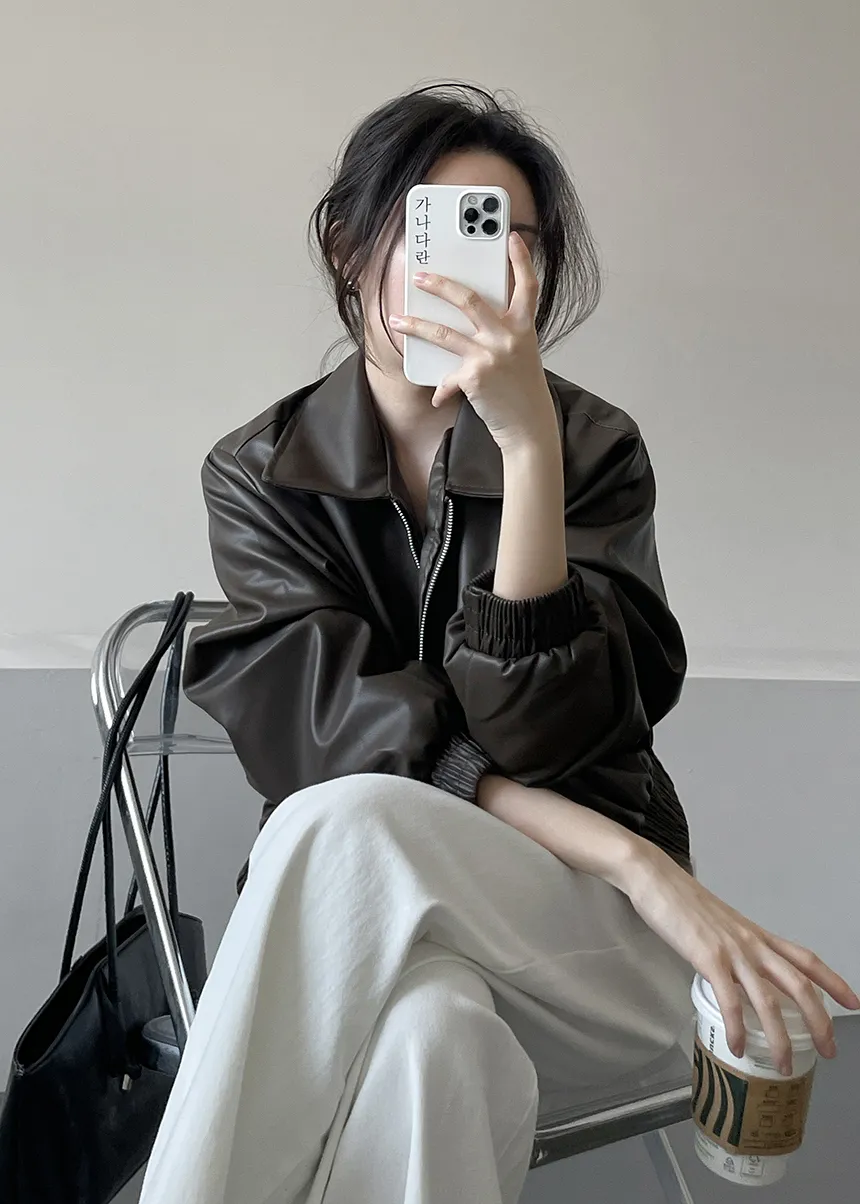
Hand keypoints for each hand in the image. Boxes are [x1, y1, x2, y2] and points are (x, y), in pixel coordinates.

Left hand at [388, 232, 556, 451]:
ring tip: (398, 320)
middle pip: (470, 300)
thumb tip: (468, 320)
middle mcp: (508, 336)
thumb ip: (502, 332)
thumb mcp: (520, 353)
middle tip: (420, 276)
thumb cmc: (522, 388)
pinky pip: (447, 377)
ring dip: (417, 326)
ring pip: (444, 333)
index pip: (527, 286)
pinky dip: (441, 388)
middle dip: (441, 285)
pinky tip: (436, 396)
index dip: (521, 260)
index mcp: (523, 327)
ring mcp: (490, 355)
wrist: (528, 424)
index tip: (510, 237)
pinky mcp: (474, 377)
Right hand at [622, 843, 859, 1075]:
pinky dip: (737, 1026)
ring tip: (782, 1065)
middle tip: (829, 1050)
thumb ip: (736, 948)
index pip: (806, 959)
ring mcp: (731, 951)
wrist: (657, 879)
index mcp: (757, 935)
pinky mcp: (707, 958)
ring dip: (779, 1037)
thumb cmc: (684, 902)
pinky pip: (729, 999)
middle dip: (819, 1021)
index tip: (853, 1003)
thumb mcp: (721, 925)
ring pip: (768, 999)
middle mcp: (752, 944)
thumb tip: (739, 976)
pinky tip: (737, 1046)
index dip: (834, 982)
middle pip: (799, 984)